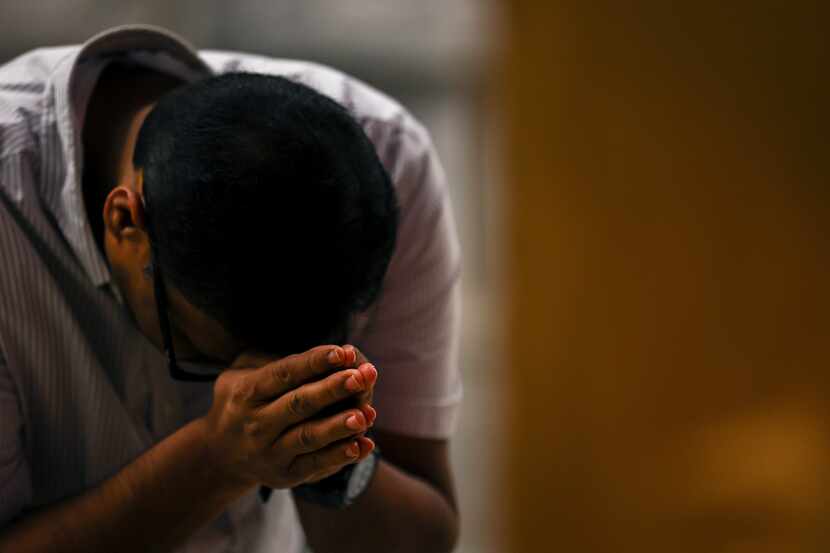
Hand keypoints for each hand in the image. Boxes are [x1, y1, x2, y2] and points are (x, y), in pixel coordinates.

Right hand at [199, 345, 375, 490]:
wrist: (219, 455)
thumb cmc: (241, 401)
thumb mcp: (240, 373)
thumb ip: (271, 358)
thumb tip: (316, 351)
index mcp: (247, 392)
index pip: (284, 374)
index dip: (314, 362)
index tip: (343, 352)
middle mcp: (257, 423)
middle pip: (299, 404)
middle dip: (333, 389)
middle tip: (362, 376)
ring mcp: (270, 452)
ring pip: (308, 437)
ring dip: (339, 426)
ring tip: (366, 414)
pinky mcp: (285, 475)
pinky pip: (315, 466)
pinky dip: (340, 456)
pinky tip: (363, 444)